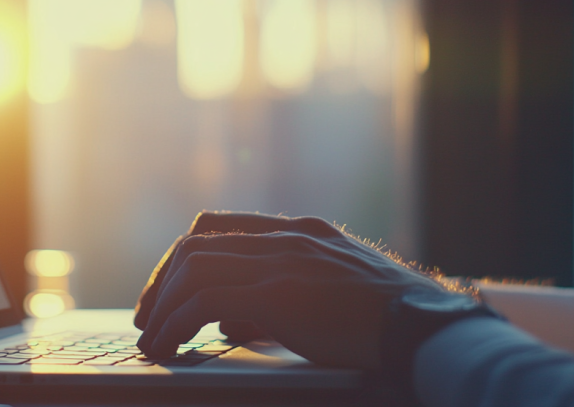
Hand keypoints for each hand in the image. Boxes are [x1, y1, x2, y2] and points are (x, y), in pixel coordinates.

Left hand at [133, 212, 448, 368]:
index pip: (218, 226)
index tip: (165, 295)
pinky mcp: (279, 292)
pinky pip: (203, 300)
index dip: (181, 260)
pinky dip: (175, 323)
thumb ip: (282, 298)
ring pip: (193, 267)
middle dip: (161, 283)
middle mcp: (287, 237)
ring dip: (163, 306)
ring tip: (153, 341)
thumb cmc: (386, 320)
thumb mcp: (331, 295)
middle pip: (196, 243)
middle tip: (148, 320)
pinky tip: (169, 347)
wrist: (425, 327)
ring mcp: (283, 260)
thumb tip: (233, 322)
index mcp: (300, 232)